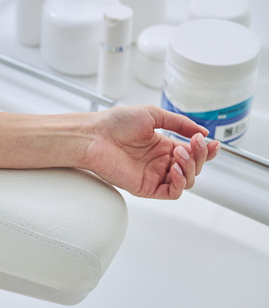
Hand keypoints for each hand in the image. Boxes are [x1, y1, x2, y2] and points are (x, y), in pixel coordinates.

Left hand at [84, 105, 218, 199]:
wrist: (94, 135)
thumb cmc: (116, 123)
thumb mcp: (153, 115)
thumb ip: (179, 123)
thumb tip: (202, 130)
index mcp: (163, 146)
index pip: (193, 153)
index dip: (206, 150)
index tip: (213, 143)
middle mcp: (160, 162)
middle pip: (193, 167)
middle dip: (200, 156)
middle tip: (193, 143)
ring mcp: (154, 175)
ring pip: (186, 181)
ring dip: (191, 168)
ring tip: (180, 153)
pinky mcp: (146, 187)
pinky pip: (172, 193)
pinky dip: (179, 183)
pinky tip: (175, 169)